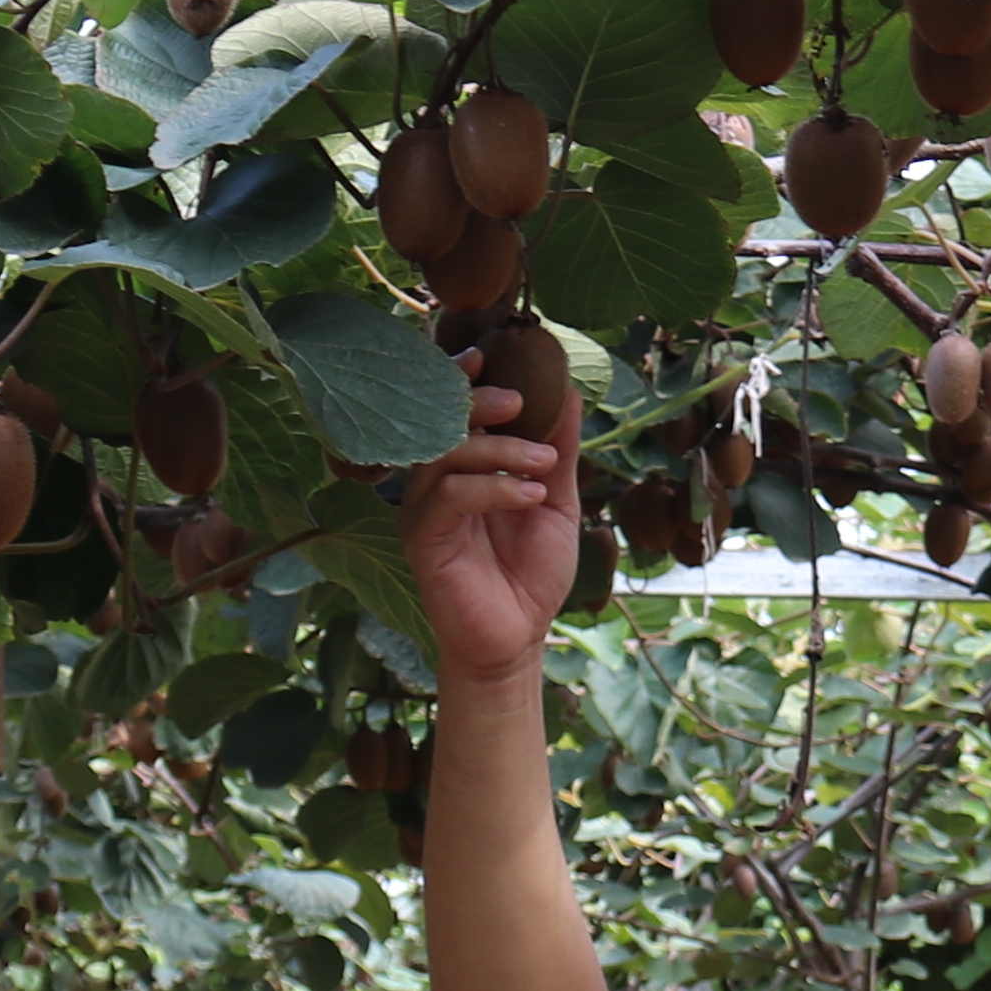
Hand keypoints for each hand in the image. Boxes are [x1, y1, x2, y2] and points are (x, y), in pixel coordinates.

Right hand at [397, 401, 579, 694]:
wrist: (518, 637)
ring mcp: (423, 508)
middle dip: (478, 401)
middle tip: (519, 403)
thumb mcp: (556, 500)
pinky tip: (530, 495)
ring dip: (500, 450)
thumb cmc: (531, 572)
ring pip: (446, 455)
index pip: (452, 410)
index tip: (490, 353)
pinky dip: (492, 488)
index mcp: (463, 466)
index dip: (463, 377)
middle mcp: (435, 481)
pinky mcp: (421, 538)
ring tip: (544, 464)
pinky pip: (447, 496)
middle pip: (440, 422)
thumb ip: (558, 450)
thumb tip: (570, 392)